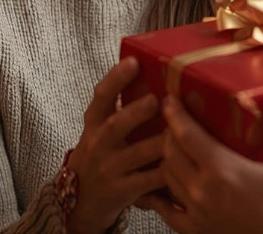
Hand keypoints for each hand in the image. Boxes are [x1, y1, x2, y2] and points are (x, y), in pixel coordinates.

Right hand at [65, 57, 165, 233]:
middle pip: (115, 125)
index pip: (101, 96)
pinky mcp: (121, 191)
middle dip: (136, 111)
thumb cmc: (101, 154)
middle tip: (156, 100)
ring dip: (158, 143)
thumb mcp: (100, 129)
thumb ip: (121, 107)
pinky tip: (183, 164)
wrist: (79, 202)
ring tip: (178, 131)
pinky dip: (164, 173)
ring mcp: (109, 168)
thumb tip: (156, 74)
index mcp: (94, 122)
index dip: (116, 78)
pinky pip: (145, 182)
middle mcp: (99, 143)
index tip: (134, 61)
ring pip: (136, 154)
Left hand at [135, 78, 262, 233]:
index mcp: (223, 171)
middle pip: (170, 153)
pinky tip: (156, 188)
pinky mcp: (198, 233)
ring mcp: (197, 216)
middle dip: (168, 132)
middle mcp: (203, 193)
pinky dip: (158, 195)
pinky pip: (166, 212)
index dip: (175, 114)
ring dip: (164, 158)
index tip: (169, 99)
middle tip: (173, 118)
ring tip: (170, 144)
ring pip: (166, 178)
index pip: (186, 134)